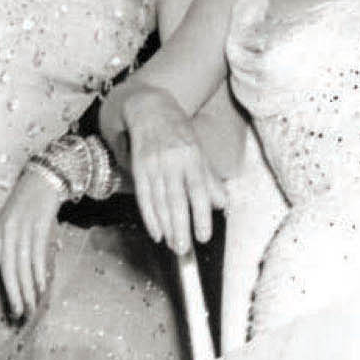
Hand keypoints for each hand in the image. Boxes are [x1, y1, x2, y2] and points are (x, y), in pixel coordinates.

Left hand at [0, 165, 64, 319]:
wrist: (42, 179)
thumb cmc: (26, 206)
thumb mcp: (10, 225)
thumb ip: (9, 248)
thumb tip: (14, 276)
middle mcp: (6, 234)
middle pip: (7, 272)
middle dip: (13, 296)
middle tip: (18, 315)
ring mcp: (23, 231)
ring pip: (23, 268)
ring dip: (27, 290)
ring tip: (31, 308)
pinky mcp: (39, 228)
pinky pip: (38, 257)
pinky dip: (39, 275)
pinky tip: (41, 288)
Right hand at [121, 85, 224, 257]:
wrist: (150, 110)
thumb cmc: (179, 134)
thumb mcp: (199, 152)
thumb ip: (209, 179)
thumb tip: (221, 204)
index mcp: (192, 157)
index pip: (198, 190)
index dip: (200, 215)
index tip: (203, 237)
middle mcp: (172, 161)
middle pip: (176, 200)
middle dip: (180, 227)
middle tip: (184, 249)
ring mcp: (153, 165)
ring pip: (159, 202)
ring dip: (166, 227)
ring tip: (173, 245)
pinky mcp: (138, 169)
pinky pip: (144, 197)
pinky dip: (149, 217)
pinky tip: (156, 233)